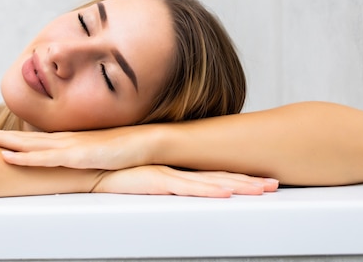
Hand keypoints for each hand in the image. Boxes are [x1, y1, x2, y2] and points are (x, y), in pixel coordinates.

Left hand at [0, 125, 152, 169]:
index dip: (0, 137)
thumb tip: (58, 168)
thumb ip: (72, 160)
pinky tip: (8, 157)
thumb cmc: (118, 151)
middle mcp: (59, 140)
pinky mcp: (77, 156)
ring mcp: (67, 146)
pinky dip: (25, 158)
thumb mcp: (89, 157)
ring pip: (25, 145)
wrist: (143, 144)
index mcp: (60, 141)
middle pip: (18, 138)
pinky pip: (46, 158)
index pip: (24, 139)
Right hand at [94, 166, 278, 196]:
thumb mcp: (141, 183)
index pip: (212, 176)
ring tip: (263, 189)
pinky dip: (208, 189)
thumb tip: (174, 194)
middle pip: (219, 177)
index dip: (238, 178)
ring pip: (210, 181)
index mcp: (175, 171)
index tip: (260, 182)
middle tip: (274, 185)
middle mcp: (176, 169)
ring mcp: (167, 173)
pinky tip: (226, 192)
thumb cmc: (111, 176)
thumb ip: (160, 186)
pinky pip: (186, 187)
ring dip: (239, 185)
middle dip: (248, 181)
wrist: (89, 168)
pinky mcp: (154, 180)